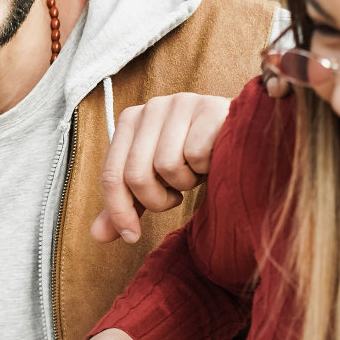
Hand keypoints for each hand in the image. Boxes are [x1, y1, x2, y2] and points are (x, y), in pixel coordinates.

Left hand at [93, 92, 229, 243]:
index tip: (131, 237)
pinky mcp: (210, 108)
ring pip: (167, 166)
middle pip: (136, 175)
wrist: (241, 139)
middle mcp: (151, 107)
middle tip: (175, 195)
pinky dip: (206, 168)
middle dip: (156, 200)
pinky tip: (212, 159)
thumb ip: (127, 204)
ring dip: (185, 183)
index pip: (111, 175)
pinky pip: (196, 155)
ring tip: (194, 171)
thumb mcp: (156, 182)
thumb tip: (98, 236)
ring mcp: (181, 103)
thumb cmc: (192, 160)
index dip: (119, 212)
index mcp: (130, 120)